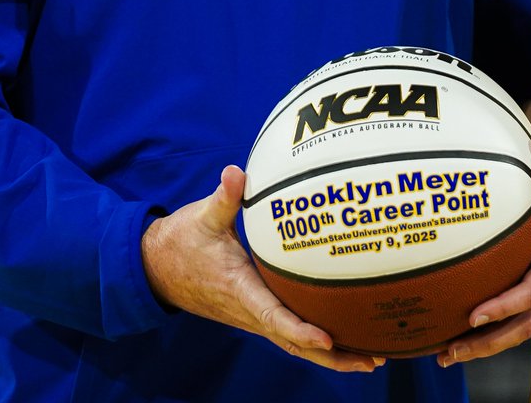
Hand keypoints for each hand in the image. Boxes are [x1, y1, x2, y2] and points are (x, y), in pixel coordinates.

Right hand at [142, 165, 383, 371]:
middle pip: (294, 342)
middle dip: (332, 356)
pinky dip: (316, 342)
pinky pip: (290, 332)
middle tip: (372, 358)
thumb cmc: (184, 240)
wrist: (158, 267)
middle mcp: (249, 311)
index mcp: (239, 290)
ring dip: (331, 356)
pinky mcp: (256, 311)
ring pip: (294, 343)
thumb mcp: (202, 216)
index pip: (272, 316)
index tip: (327, 338)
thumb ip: (224, 196)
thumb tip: (235, 172)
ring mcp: (254, 315)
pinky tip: (344, 336)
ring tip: (372, 356)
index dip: (299, 330)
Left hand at [437, 135, 530, 365]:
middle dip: (484, 343)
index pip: (530, 293)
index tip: (473, 316)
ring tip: (452, 354)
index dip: (502, 306)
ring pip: (522, 328)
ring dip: (489, 343)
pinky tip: (479, 328)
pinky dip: (502, 327)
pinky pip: (527, 316)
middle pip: (520, 327)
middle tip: (447, 355)